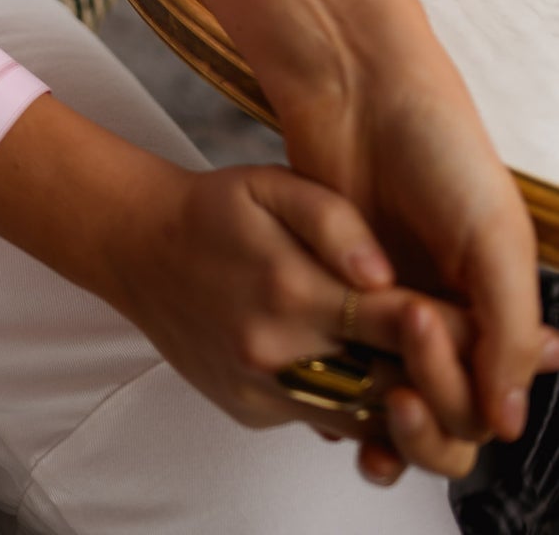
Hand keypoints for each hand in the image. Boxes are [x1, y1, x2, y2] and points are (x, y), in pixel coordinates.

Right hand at [102, 154, 483, 477]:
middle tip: (448, 348)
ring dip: (392, 395)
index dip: (444, 329)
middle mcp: (276, 352)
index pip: (395, 326)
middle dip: (429, 373)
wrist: (138, 247)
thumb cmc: (214, 210)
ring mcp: (261, 390)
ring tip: (406, 361)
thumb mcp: (274, 184)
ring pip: (359, 418)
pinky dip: (346, 398)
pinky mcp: (251, 412)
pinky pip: (320, 419)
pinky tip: (349, 365)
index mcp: (290, 289)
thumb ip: (337, 221)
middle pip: (386, 385)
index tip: (466, 319)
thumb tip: (382, 274)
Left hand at [189, 0, 558, 482]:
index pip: (489, 397)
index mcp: (493, 303)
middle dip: (428, 416)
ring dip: (384, 418)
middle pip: (444, 409)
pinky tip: (332, 403)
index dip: (467, 406)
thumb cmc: (439, 148)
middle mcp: (446, 311)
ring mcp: (389, 304)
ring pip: (392, 396)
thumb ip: (506, 327)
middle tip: (399, 393)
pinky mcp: (338, 290)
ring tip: (372, 402)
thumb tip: (507, 421)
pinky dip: (343, 390)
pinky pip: (344, 359)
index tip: (434, 379)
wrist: (360, 87)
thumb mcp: (493, 236)